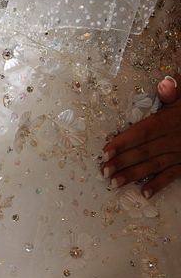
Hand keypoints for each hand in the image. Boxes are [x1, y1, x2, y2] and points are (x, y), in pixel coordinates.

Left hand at [102, 75, 180, 198]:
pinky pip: (172, 176)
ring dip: (133, 175)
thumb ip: (174, 90)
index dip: (123, 142)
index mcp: (168, 121)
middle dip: (122, 162)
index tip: (105, 151)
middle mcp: (173, 139)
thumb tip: (164, 84)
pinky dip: (158, 185)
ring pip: (154, 165)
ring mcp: (180, 153)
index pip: (142, 132)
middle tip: (103, 171)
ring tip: (114, 183)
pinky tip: (144, 193)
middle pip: (144, 151)